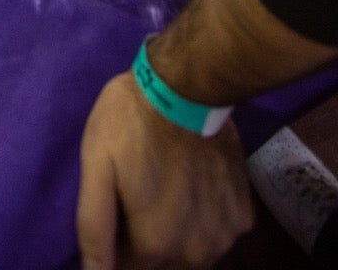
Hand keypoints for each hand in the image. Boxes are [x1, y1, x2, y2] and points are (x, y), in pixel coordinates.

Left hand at [77, 71, 251, 268]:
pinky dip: (204, 219)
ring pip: (191, 254)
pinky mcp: (243, 214)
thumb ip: (94, 229)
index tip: (117, 209)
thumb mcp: (96, 167)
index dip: (117, 242)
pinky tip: (193, 186)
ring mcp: (224, 235)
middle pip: (162, 265)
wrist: (187, 86)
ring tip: (167, 188)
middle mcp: (195, 253)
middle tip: (139, 195)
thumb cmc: (130, 124)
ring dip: (177, 235)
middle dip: (146, 241)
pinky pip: (218, 233)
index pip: (128, 268)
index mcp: (156, 245)